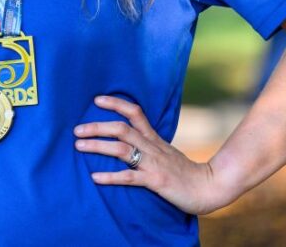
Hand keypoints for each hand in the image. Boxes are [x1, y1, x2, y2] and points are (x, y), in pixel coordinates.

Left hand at [73, 95, 232, 214]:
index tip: (97, 99)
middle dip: (97, 127)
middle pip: (121, 129)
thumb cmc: (185, 172)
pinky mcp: (156, 181)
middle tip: (76, 130)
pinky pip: (130, 178)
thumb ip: (150, 146)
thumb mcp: (166, 153)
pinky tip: (95, 177)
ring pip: (122, 149)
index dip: (116, 103)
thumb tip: (130, 140)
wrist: (209, 186)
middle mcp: (152, 147)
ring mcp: (154, 163)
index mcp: (155, 138)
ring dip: (98, 146)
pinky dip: (111, 177)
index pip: (135, 112)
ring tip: (79, 147)